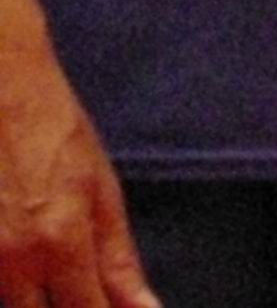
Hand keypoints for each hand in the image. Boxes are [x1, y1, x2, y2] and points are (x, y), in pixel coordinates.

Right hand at [0, 11, 155, 307]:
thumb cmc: (55, 131)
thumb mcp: (101, 189)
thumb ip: (118, 259)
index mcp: (60, 242)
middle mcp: (10, 260)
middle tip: (78, 290)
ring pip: (9, 304)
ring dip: (33, 298)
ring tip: (54, 275)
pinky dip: (7, 282)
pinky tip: (23, 270)